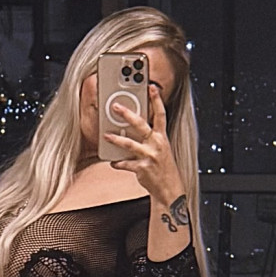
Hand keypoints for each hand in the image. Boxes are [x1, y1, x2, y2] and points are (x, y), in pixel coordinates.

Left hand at [103, 84, 183, 206]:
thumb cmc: (163, 167)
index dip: (156, 100)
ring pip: (129, 144)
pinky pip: (125, 164)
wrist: (169, 188)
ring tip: (106, 135)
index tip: (151, 87)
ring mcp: (149, 156)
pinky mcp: (142, 169)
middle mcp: (156, 145)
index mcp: (162, 137)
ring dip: (116, 139)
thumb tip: (132, 127)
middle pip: (141, 125)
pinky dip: (117, 163)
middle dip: (128, 114)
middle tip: (116, 107)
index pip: (160, 114)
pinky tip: (112, 162)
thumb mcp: (161, 149)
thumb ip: (149, 137)